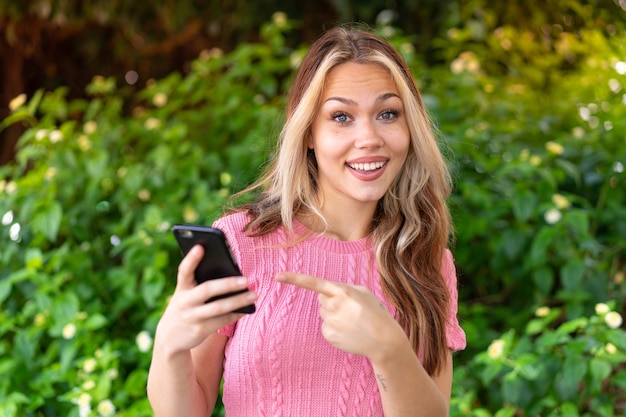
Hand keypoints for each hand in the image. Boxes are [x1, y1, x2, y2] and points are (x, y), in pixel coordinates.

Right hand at [155, 245, 256, 354]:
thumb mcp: (186, 295)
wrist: (170, 338)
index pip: (184, 271)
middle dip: (227, 284)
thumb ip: (200, 284)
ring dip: (238, 301)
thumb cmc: (186, 307)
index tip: (200, 246)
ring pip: (219, 308)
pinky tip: (247, 309)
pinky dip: (236, 314)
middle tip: (246, 280)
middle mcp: (184, 302)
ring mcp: (192, 317)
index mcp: (181, 288)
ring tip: (254, 294)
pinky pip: (222, 321)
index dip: (191, 259)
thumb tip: (230, 274)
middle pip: (207, 290)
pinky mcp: (200, 330)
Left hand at [275, 272, 404, 359]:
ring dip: (334, 315)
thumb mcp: (363, 292)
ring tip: (353, 322)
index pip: (314, 283)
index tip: (277, 276)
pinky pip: (325, 327)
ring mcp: (330, 322)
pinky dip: (335, 328)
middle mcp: (333, 306)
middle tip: (351, 310)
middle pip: (322, 300)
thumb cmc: (375, 313)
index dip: (294, 279)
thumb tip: (326, 295)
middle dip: (332, 302)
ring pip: (324, 313)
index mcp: (342, 291)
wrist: (384, 341)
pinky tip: (349, 332)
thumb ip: (343, 289)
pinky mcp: (328, 336)